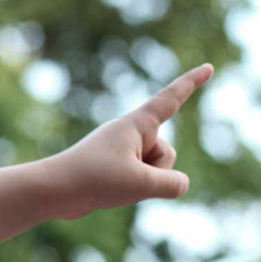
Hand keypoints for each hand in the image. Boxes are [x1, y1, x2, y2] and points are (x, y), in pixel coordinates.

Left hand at [40, 63, 213, 220]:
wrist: (52, 191)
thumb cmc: (94, 179)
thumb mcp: (142, 184)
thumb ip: (172, 184)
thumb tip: (179, 185)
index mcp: (135, 125)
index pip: (170, 99)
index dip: (190, 83)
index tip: (208, 68)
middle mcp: (129, 134)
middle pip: (167, 154)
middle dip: (156, 173)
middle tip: (121, 177)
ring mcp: (122, 152)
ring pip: (155, 173)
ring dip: (141, 187)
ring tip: (110, 186)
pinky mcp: (114, 169)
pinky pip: (139, 183)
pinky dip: (129, 193)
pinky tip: (106, 193)